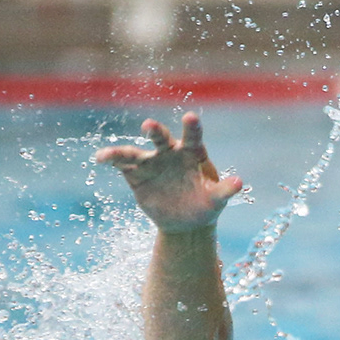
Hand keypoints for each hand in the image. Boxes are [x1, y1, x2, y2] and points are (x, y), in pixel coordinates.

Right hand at [96, 112, 243, 232]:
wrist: (185, 222)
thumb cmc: (204, 205)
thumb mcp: (216, 200)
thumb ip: (225, 190)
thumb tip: (240, 183)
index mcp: (192, 153)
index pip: (193, 136)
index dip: (191, 127)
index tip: (190, 117)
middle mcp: (169, 153)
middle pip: (160, 139)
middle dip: (155, 132)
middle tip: (148, 126)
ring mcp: (151, 163)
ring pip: (134, 153)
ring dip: (121, 152)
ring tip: (107, 155)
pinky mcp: (135, 175)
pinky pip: (121, 165)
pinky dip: (110, 160)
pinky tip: (99, 158)